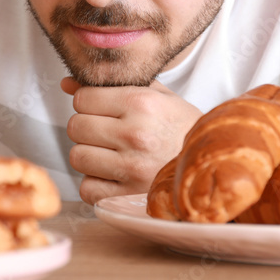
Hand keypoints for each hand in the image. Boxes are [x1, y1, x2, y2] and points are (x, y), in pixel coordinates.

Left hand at [63, 77, 201, 203]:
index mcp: (141, 103)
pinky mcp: (128, 195)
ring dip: (88, 155)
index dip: (87, 103)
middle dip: (86, 128)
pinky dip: (94, 182)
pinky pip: (86, 187)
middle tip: (104, 132)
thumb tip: (66, 83)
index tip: (101, 109)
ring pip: (77, 156)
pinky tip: (113, 175)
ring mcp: (131, 167)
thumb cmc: (181, 126)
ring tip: (109, 153)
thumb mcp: (155, 95)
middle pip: (75, 127)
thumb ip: (112, 86)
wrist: (214, 164)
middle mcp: (135, 134)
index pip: (82, 99)